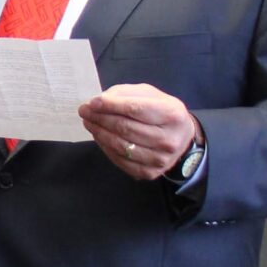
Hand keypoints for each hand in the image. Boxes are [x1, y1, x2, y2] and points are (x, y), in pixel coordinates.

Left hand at [79, 84, 199, 180]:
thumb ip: (126, 94)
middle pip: (125, 127)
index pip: (135, 109)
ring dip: (99, 132)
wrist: (181, 138)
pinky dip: (105, 147)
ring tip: (89, 122)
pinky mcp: (150, 172)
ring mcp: (160, 159)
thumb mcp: (150, 95)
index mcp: (172, 115)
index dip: (110, 105)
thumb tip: (99, 101)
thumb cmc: (162, 112)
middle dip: (100, 118)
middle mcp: (168, 139)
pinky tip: (99, 136)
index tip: (92, 103)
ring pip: (120, 145)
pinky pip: (120, 160)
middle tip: (84, 111)